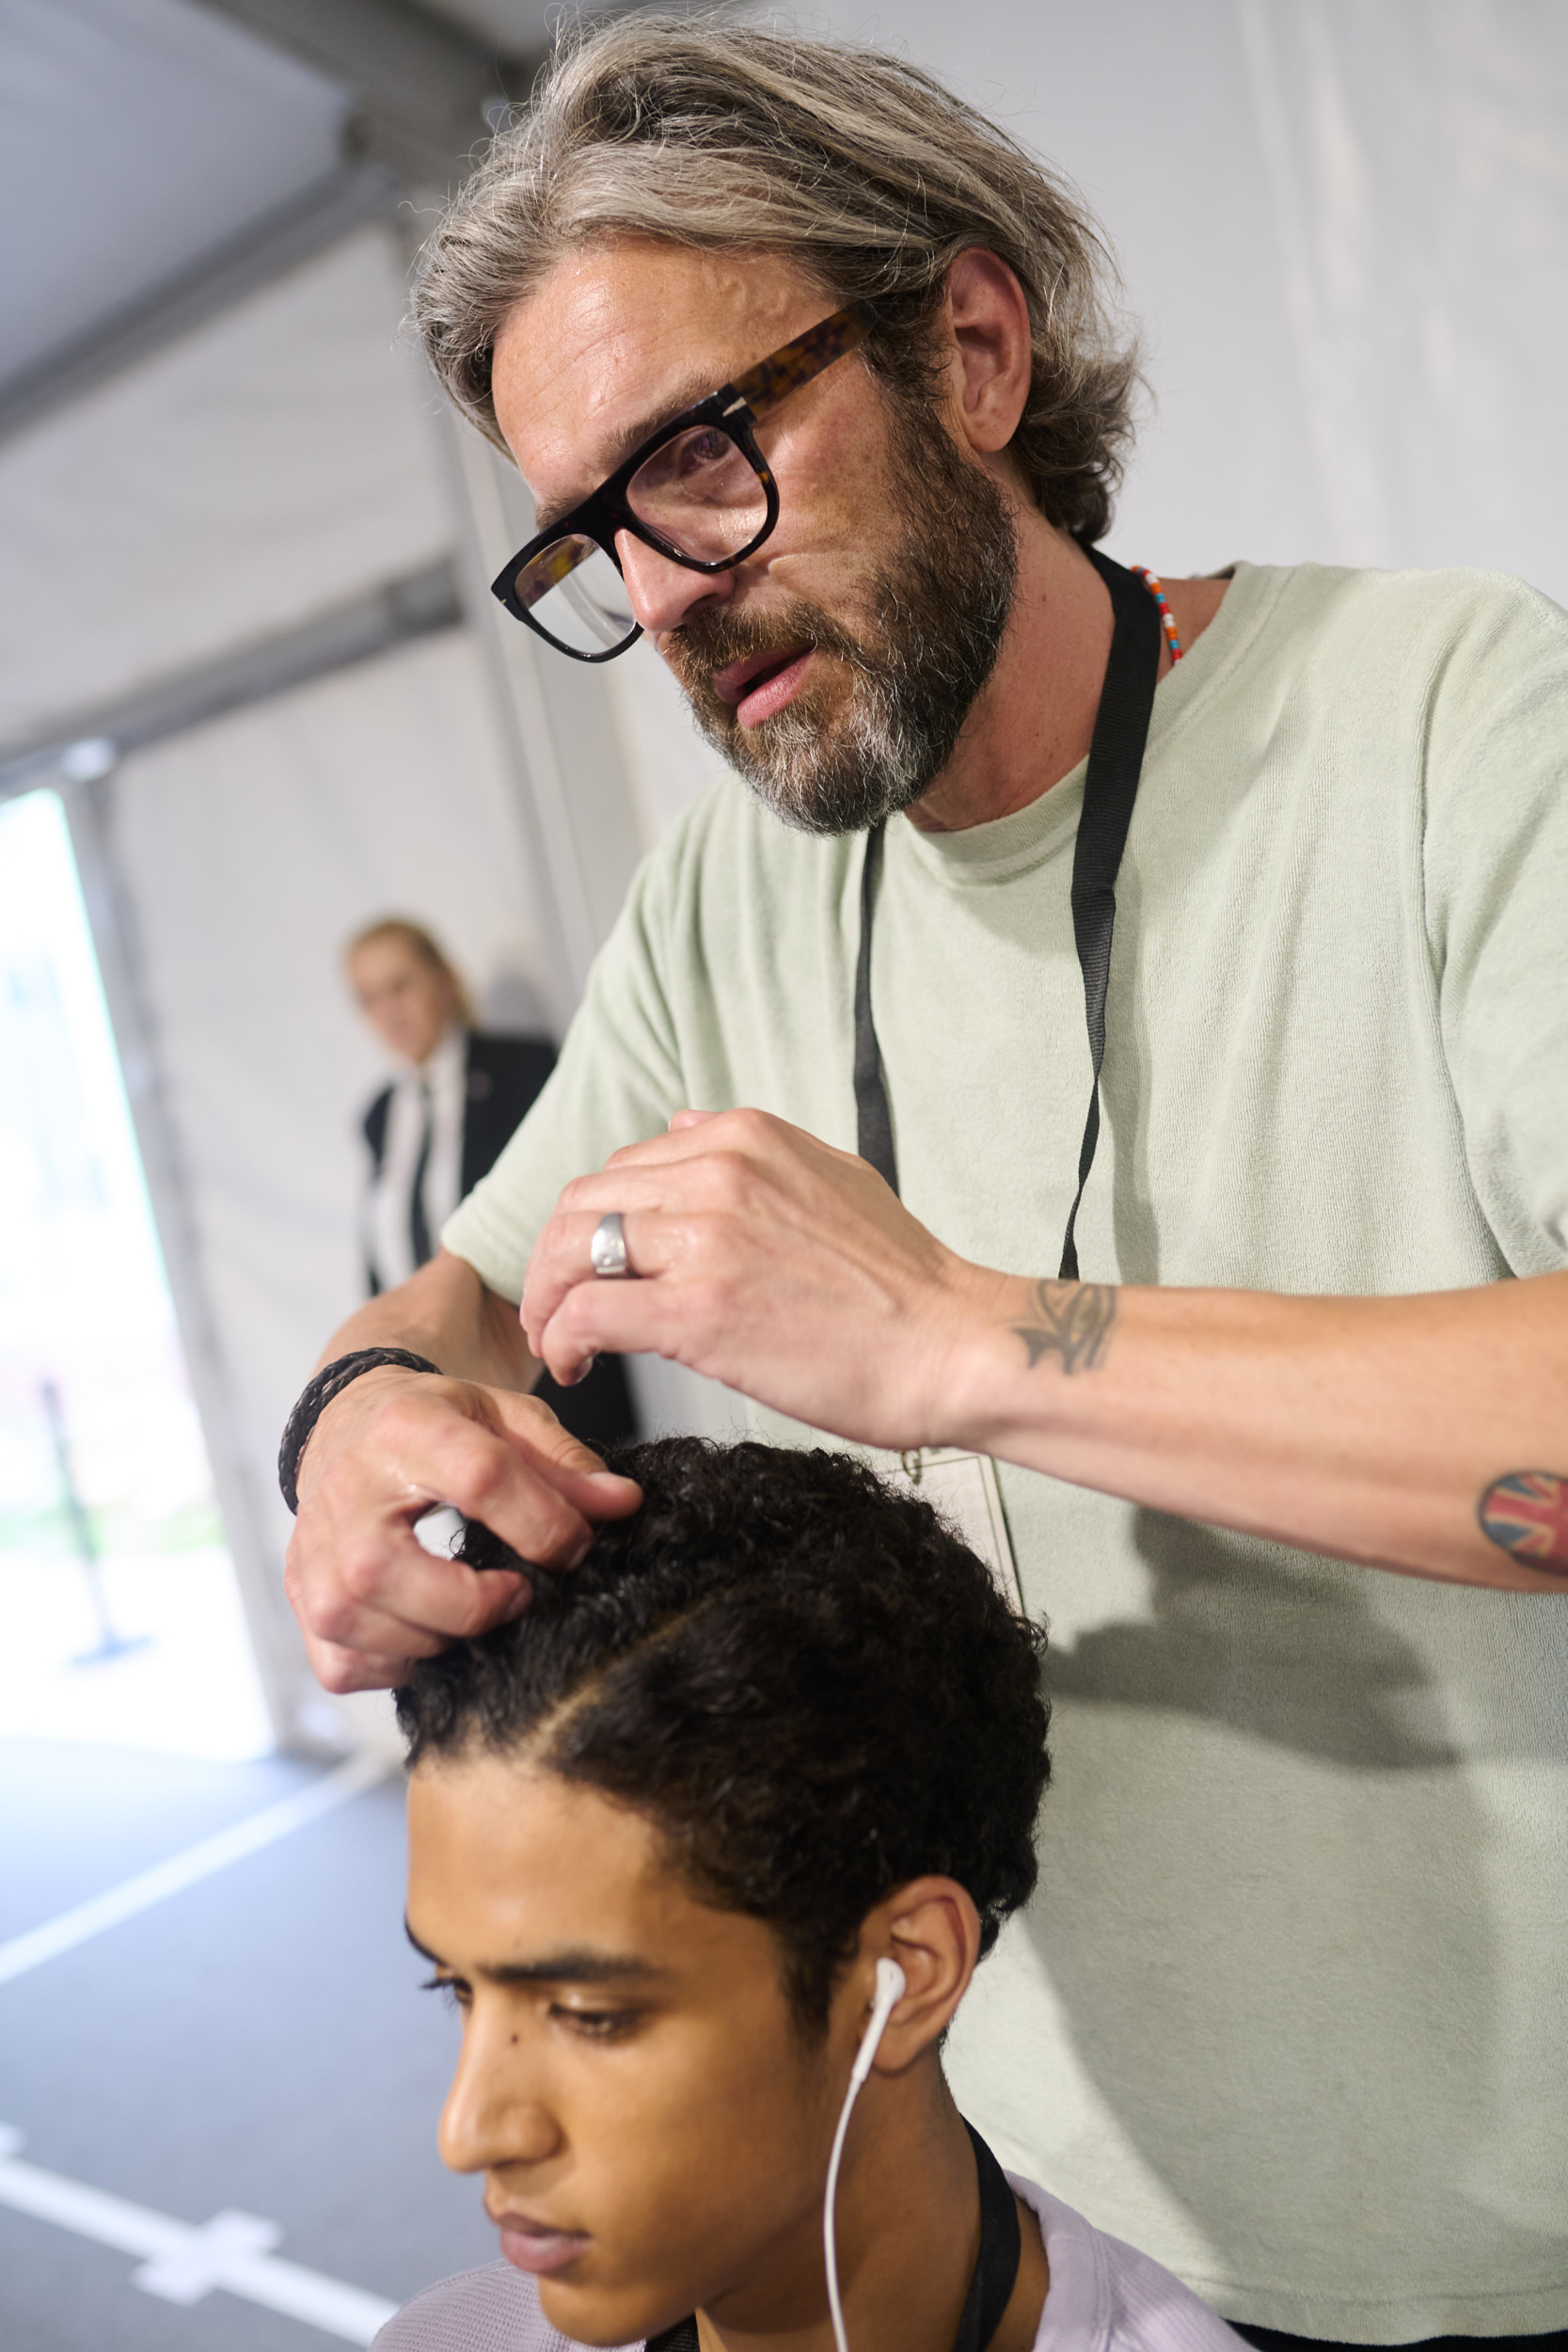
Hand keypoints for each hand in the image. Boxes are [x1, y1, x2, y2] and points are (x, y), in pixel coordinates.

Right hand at [284, 1367, 641, 1692]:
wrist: (354, 1423)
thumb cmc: (436, 1425)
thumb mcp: (505, 1418)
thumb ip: (566, 1462)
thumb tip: (623, 1505)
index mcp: (406, 1428)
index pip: (480, 1479)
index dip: (543, 1524)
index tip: (573, 1547)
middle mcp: (344, 1489)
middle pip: (383, 1570)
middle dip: (470, 1604)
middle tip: (516, 1595)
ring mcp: (312, 1548)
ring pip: (354, 1622)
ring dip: (434, 1638)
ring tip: (473, 1613)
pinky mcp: (301, 1594)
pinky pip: (340, 1663)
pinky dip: (392, 1666)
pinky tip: (427, 1633)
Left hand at [522, 1110, 997, 1450]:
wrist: (952, 1346)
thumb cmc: (903, 1284)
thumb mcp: (833, 1175)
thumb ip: (750, 1150)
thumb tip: (682, 1122)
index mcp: (744, 1136)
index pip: (624, 1165)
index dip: (594, 1223)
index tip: (594, 1268)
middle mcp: (717, 1173)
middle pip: (583, 1203)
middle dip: (554, 1260)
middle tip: (556, 1308)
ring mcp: (704, 1240)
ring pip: (572, 1252)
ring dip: (548, 1300)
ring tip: (559, 1342)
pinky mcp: (695, 1311)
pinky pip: (588, 1311)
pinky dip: (564, 1337)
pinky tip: (576, 1364)